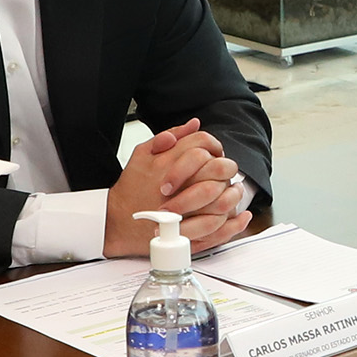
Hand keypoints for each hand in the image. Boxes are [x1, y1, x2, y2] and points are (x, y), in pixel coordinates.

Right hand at [103, 123, 250, 255]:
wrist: (117, 222)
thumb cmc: (131, 189)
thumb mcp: (142, 154)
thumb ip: (168, 136)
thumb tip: (194, 123)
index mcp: (169, 162)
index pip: (203, 143)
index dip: (214, 145)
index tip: (215, 153)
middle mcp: (179, 184)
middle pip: (218, 167)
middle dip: (227, 168)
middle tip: (226, 172)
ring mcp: (185, 210)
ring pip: (223, 197)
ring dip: (233, 194)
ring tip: (233, 192)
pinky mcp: (188, 232)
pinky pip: (220, 226)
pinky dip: (234, 222)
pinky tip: (239, 217)